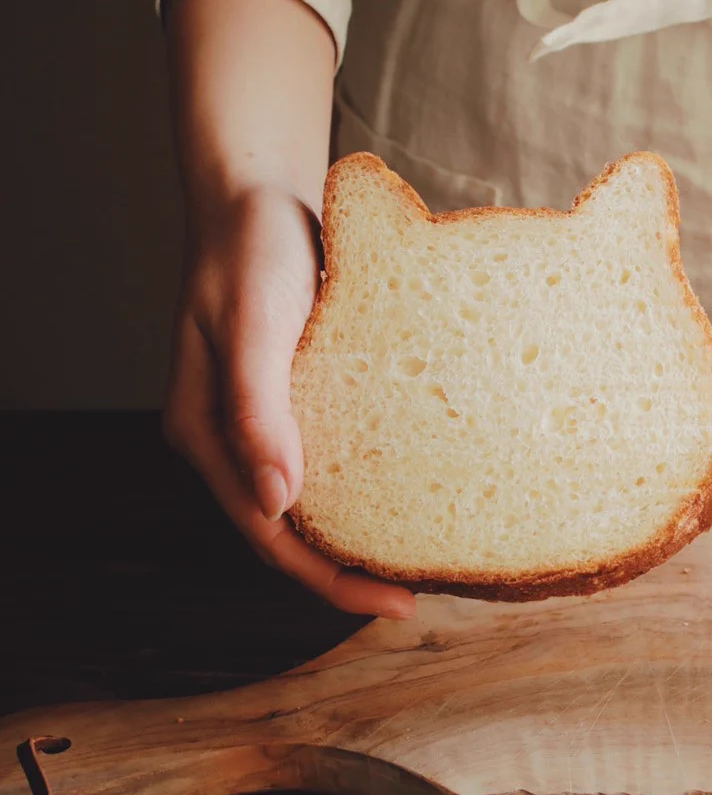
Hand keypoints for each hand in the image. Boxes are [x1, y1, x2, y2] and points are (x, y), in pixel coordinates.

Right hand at [162, 185, 416, 618]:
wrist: (258, 192)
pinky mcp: (297, 399)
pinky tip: (413, 494)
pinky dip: (366, 487)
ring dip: (358, 536)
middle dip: (348, 572)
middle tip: (420, 596)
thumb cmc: (251, 247)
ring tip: (424, 561)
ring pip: (311, 503)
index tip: (395, 602)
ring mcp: (262, 422)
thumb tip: (276, 502)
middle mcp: (230, 438)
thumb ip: (257, 406)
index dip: (327, 579)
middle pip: (289, 533)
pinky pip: (331, 460)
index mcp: (204, 432)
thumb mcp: (253, 319)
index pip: (267, 534)